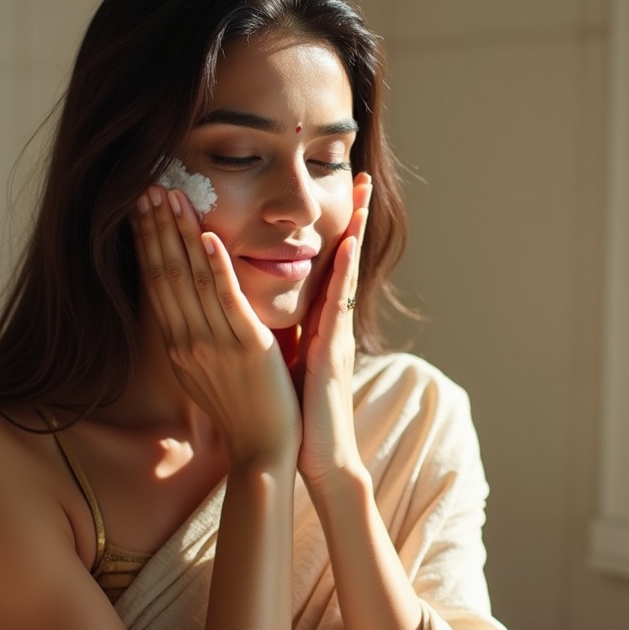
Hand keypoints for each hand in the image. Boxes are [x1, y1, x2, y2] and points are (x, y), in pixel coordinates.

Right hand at [132, 185, 299, 465]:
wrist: (264, 448)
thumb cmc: (240, 408)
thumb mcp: (203, 370)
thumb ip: (192, 335)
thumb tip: (182, 304)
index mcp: (176, 345)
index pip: (154, 283)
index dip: (146, 242)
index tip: (140, 208)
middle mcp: (187, 341)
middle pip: (165, 274)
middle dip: (156, 227)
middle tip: (147, 186)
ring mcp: (215, 344)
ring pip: (191, 279)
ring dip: (181, 234)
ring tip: (172, 196)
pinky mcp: (247, 347)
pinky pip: (228, 300)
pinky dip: (217, 267)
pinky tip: (210, 236)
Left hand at [293, 173, 371, 487]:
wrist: (312, 456)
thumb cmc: (299, 413)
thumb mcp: (289, 360)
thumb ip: (285, 332)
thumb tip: (267, 310)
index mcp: (320, 323)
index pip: (328, 264)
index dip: (337, 228)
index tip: (342, 192)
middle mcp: (332, 322)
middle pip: (343, 257)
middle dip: (354, 216)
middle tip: (361, 173)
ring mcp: (336, 333)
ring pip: (345, 269)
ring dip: (353, 228)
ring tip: (361, 191)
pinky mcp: (332, 348)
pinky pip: (334, 301)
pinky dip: (342, 269)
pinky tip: (348, 242)